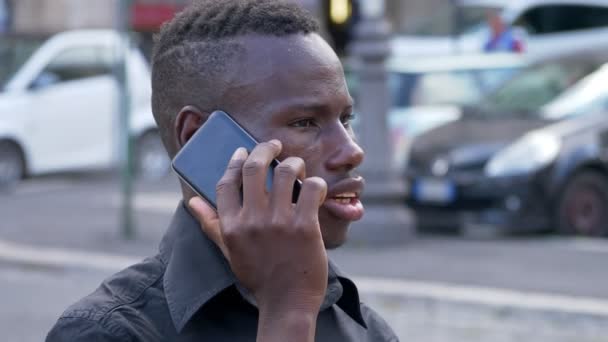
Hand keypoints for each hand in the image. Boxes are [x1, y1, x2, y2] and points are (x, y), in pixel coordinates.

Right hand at [188, 140, 327, 316]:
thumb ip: (210, 224)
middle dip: (264, 149)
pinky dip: (315, 183)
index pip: (226, 183)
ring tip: (297, 168)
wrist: (287, 301)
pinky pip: (311, 189)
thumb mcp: (229, 251)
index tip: (242, 151)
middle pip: (254, 169)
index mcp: (231, 226)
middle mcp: (252, 221)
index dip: (235, 161)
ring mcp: (280, 222)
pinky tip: (314, 189)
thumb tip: (192, 201)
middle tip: (273, 145)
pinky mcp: (305, 226)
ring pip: (286, 172)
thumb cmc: (259, 275)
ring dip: (293, 163)